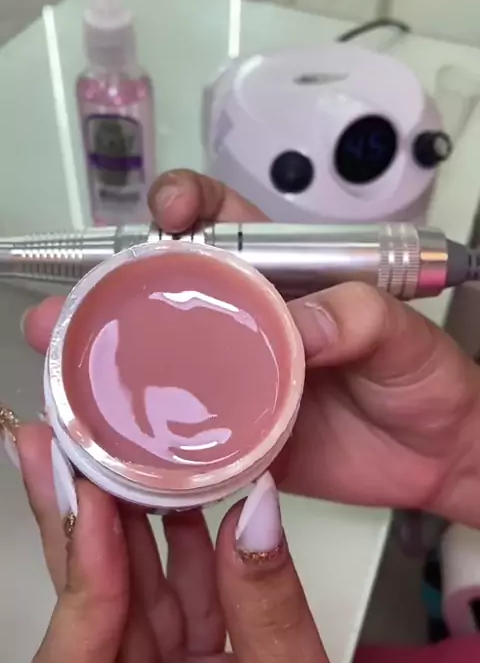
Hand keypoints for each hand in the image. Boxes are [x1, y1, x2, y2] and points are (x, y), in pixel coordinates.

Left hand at [17, 438, 384, 662]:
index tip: (94, 504)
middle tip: (59, 453)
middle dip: (78, 531)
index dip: (84, 585)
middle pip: (92, 625)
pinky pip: (187, 606)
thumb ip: (275, 625)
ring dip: (133, 529)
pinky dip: (190, 552)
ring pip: (139, 603)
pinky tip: (182, 500)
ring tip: (118, 456)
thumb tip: (255, 516)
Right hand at [23, 169, 479, 527]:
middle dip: (115, 290)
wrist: (438, 456)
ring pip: (166, 359)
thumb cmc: (426, 379)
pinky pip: (185, 429)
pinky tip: (113, 435)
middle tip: (78, 303)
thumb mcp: (405, 335)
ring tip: (66, 364)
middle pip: (171, 293)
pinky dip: (149, 432)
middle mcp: (249, 324)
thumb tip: (301, 326)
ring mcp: (238, 378)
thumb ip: (360, 317)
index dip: (185, 207)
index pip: (222, 224)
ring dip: (113, 359)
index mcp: (285, 280)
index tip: (167, 211)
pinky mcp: (239, 433)